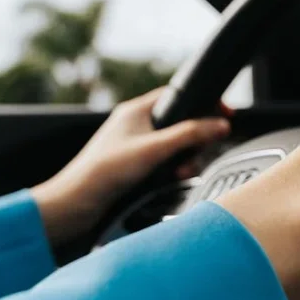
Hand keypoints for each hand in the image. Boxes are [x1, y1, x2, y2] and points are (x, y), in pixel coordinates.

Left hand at [32, 88, 230, 247]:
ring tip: (178, 173)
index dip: (203, 102)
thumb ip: (190, 135)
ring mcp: (136, 146)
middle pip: (182, 123)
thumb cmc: (103, 172)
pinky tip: (169, 180)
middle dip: (194, 141)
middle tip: (198, 153)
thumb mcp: (154, 149)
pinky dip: (172, 171)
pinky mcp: (136, 166)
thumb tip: (220, 125)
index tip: (223, 113)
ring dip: (184, 160)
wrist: (76, 204)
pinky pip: (166, 162)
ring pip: (176, 146)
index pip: (178, 95)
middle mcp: (136, 125)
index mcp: (136, 110)